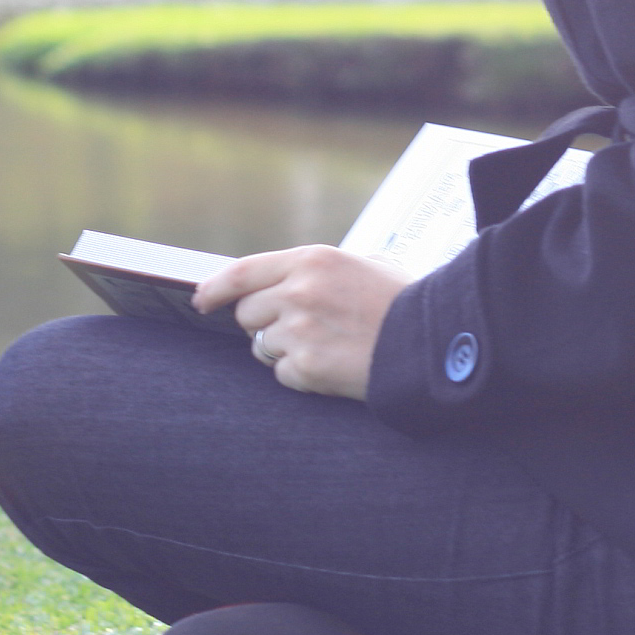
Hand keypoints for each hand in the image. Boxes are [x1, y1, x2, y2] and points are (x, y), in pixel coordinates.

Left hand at [193, 247, 405, 400]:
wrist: (432, 341)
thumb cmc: (399, 302)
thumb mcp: (357, 266)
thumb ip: (312, 271)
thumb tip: (268, 284)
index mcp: (312, 260)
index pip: (241, 272)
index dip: (214, 289)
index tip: (201, 300)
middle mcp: (299, 291)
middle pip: (247, 313)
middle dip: (264, 323)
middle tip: (300, 327)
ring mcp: (300, 330)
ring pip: (262, 346)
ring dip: (285, 349)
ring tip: (327, 344)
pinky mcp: (306, 366)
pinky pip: (282, 373)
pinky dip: (302, 374)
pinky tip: (334, 364)